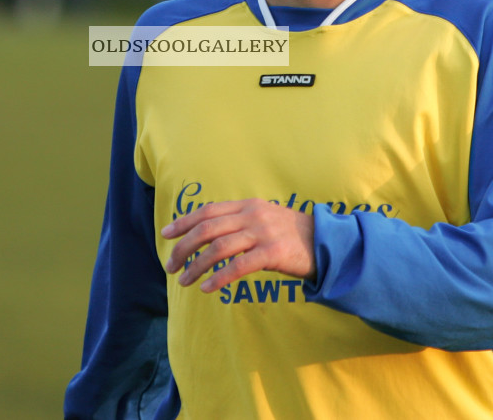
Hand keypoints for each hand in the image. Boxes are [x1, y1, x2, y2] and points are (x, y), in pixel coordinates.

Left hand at [161, 198, 315, 292]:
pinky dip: (219, 278)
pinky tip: (207, 288)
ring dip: (197, 266)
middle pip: (207, 229)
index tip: (166, 234)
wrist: (327, 243)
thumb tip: (207, 234)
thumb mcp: (264, 219)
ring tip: (184, 281)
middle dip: (184, 247)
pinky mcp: (274, 253)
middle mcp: (252, 215)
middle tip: (171, 266)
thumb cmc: (290, 235)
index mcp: (247, 205)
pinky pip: (239, 266)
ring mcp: (263, 233)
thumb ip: (239, 222)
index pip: (208, 211)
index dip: (184, 222)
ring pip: (219, 248)